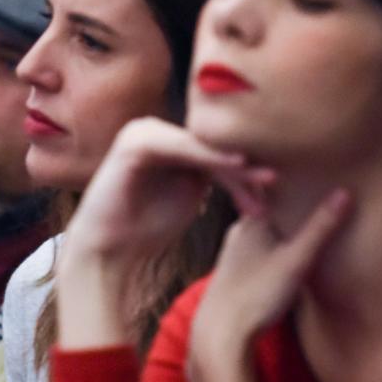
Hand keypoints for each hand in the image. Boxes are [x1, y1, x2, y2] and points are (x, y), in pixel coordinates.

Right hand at [57, 118, 272, 349]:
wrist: (107, 251)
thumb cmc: (145, 228)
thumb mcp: (190, 195)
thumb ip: (212, 174)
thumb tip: (251, 162)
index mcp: (165, 141)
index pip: (213, 149)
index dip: (246, 169)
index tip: (274, 190)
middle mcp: (153, 131)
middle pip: (209, 144)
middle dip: (244, 165)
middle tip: (274, 182)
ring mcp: (141, 133)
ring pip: (199, 144)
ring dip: (233, 162)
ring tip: (264, 177)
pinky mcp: (134, 142)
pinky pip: (181, 147)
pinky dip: (210, 155)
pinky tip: (237, 165)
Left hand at [186, 189, 351, 381]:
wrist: (221, 333)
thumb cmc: (256, 294)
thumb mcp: (296, 259)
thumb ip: (320, 228)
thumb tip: (345, 192)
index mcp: (250, 219)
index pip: (269, 184)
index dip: (288, 170)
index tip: (310, 160)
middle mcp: (239, 230)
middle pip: (268, 203)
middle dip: (289, 194)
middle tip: (318, 180)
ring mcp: (236, 251)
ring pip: (264, 226)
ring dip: (283, 220)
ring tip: (308, 211)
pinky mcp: (238, 270)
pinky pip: (261, 245)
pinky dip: (276, 240)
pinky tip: (288, 247)